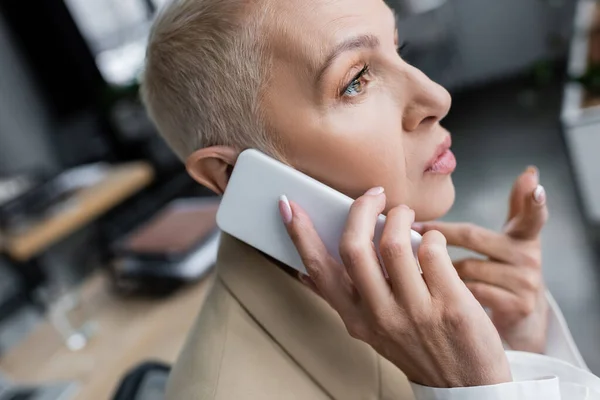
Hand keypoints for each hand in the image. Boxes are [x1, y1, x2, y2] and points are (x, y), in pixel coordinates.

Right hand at [278, 189, 510, 387]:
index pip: (319, 270)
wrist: (464, 387)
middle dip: (360, 210)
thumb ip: (343, 299)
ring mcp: (415, 312)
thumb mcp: (370, 330)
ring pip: (394, 244)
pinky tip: (433, 241)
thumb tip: (305, 271)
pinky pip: (433, 251)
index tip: (289, 205)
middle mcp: (380, 315)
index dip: (300, 234)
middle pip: (354, 248)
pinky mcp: (450, 305)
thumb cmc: (416, 349)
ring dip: (399, 216)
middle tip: (373, 196)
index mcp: (355, 318)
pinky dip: (432, 236)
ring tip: (405, 215)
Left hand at [413, 167, 548, 352]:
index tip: (535, 186)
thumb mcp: (513, 240)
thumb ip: (517, 208)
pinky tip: (433, 291)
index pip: (532, 216)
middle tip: (412, 227)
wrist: (519, 322)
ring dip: (436, 267)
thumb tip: (529, 171)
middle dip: (439, 233)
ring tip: (418, 267)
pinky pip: (466, 291)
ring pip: (464, 266)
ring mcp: (524, 284)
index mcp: (525, 238)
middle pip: (473, 236)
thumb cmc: (505, 273)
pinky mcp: (514, 307)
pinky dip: (445, 291)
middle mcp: (529, 259)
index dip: (533, 201)